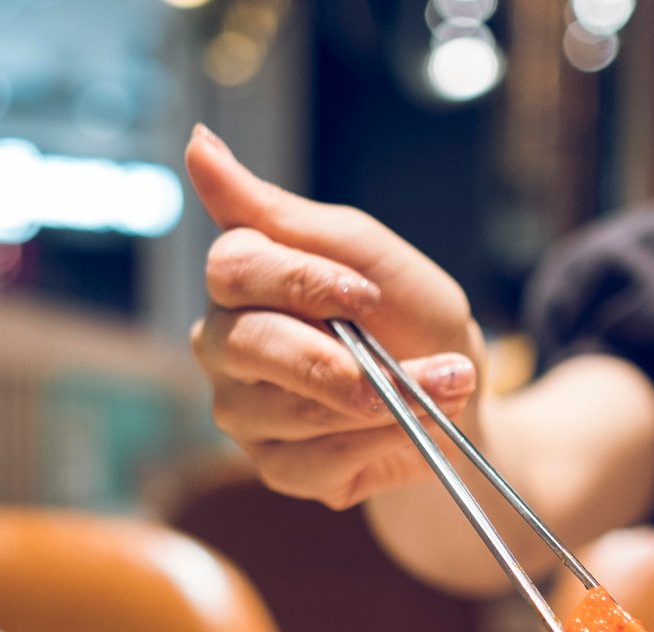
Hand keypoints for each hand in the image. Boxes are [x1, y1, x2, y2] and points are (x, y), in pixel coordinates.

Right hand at [186, 124, 486, 508]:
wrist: (459, 393)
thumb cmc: (407, 314)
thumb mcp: (362, 249)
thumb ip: (278, 209)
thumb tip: (194, 142)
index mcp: (242, 280)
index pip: (233, 268)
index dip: (302, 282)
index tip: (368, 293)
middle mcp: (226, 344)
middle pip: (245, 344)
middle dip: (335, 360)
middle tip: (407, 366)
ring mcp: (244, 410)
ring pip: (287, 410)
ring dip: (380, 403)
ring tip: (439, 390)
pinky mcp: (275, 467)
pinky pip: (313, 462)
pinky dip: (377, 445)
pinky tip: (411, 430)